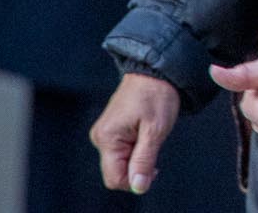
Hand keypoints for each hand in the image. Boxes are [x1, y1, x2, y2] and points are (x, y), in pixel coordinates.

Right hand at [91, 73, 180, 193]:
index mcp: (107, 138)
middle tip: (154, 146)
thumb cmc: (157, 95)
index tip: (155, 168)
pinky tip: (146, 133)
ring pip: (120, 161)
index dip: (135, 180)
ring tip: (150, 135)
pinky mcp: (112, 129)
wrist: (156, 70)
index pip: (114, 178)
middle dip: (137, 166)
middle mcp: (100, 137)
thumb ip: (144, 160)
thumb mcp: (155, 130)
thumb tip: (138, 187)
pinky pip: (122, 150)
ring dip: (138, 156)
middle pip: (116, 171)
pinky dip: (136, 148)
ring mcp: (105, 133)